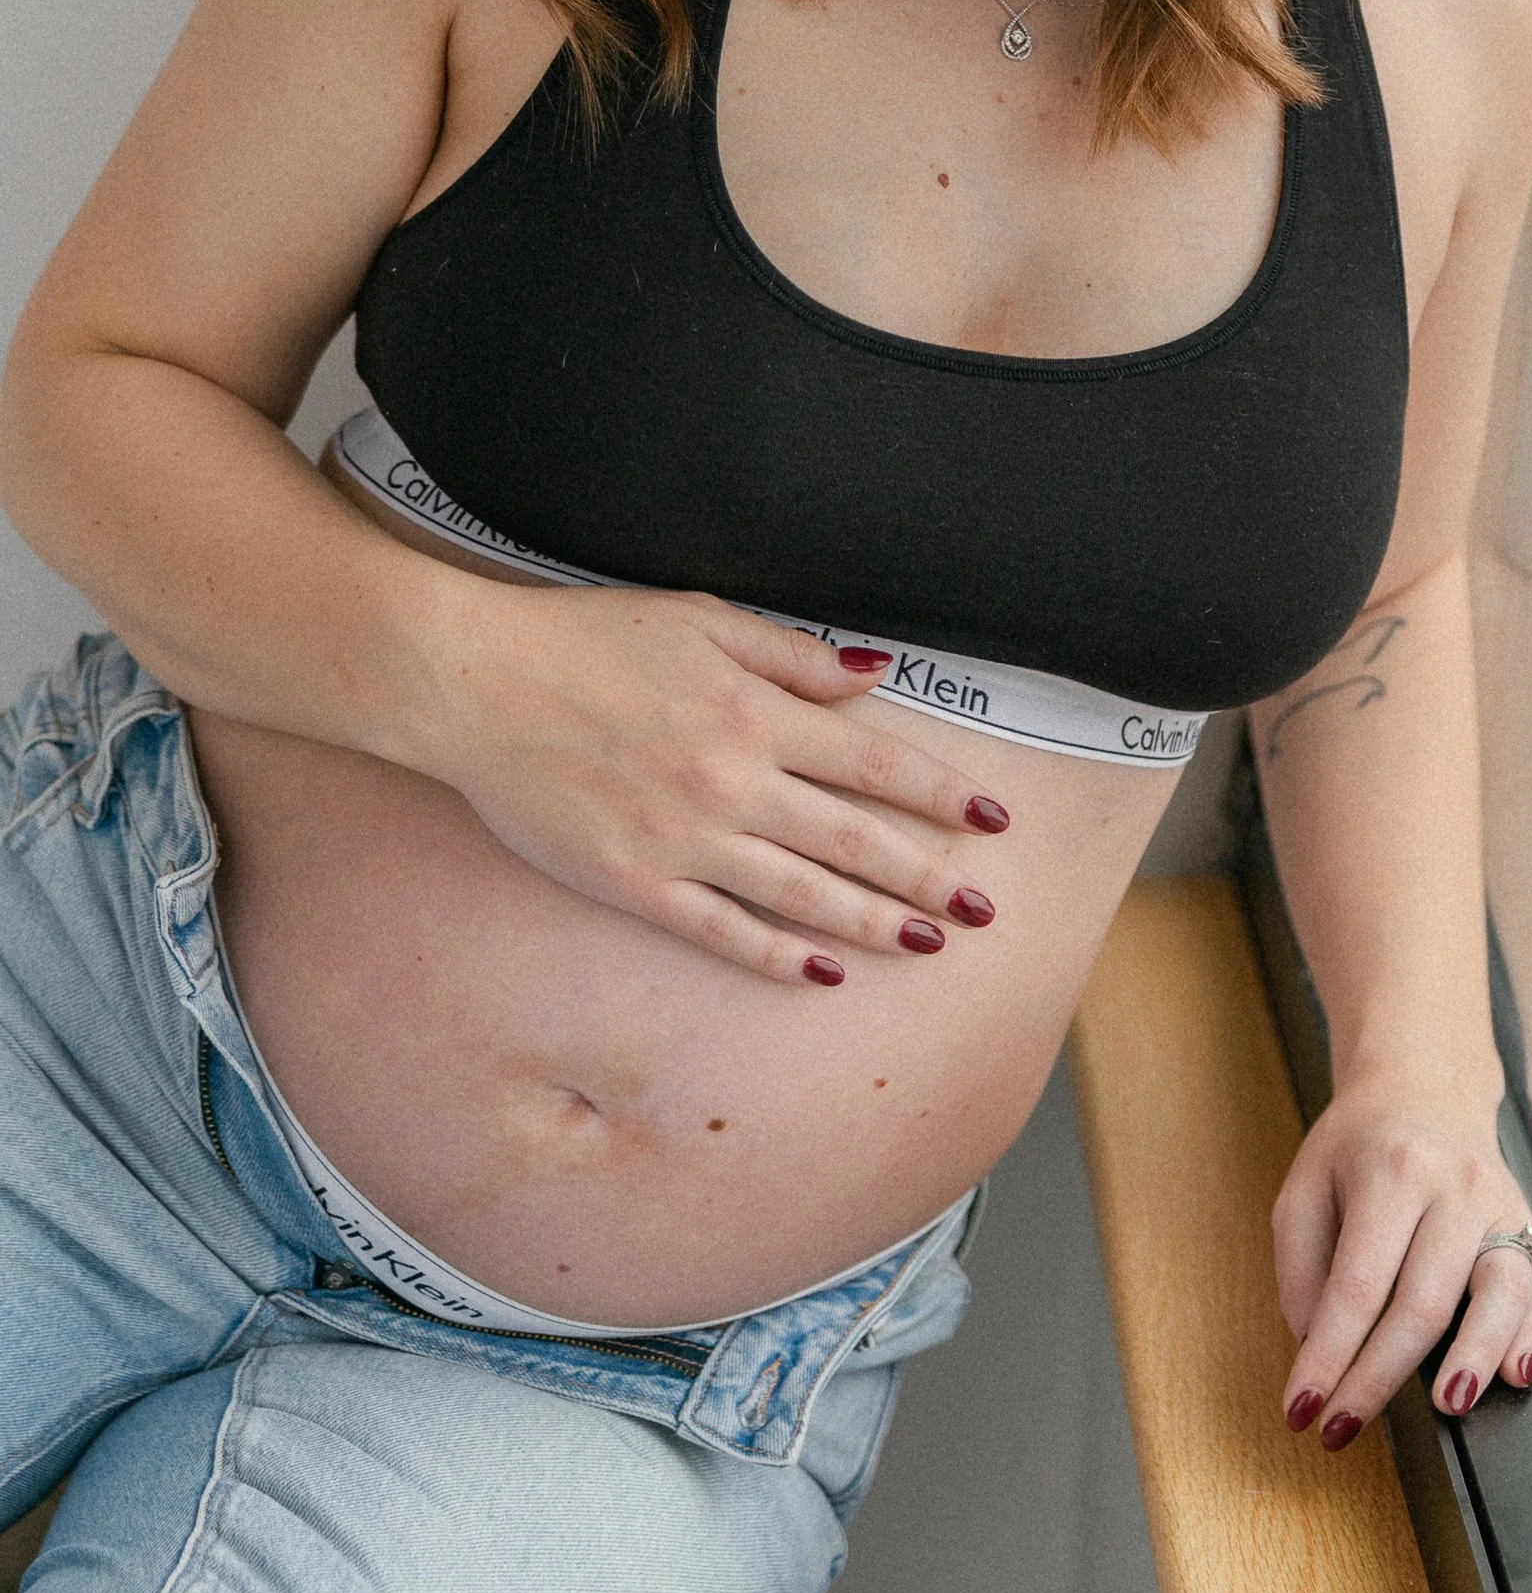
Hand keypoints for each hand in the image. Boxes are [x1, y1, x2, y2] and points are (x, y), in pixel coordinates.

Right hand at [412, 575, 1010, 980]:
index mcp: (755, 713)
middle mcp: (733, 782)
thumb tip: (876, 677)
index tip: (993, 818)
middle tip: (986, 908)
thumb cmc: (589, 639)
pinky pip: (721, 930)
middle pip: (855, 839)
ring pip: (802, 893)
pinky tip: (820, 973)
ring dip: (872, 923)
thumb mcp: (702, 618)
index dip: (941, 793)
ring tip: (928, 946)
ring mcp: (684, 840)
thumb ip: (793, 656)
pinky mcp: (633, 883)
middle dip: (930, 876)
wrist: (476, 685)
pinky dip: (776, 955)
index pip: (874, 764)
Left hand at [1272, 1063, 1531, 1445]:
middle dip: (1381, 1377)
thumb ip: (1301, 1269)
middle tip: (1344, 1429)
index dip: (1329, 1357)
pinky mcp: (1527, 1223)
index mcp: (1391, 1171)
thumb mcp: (1304, 1188)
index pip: (1358, 1285)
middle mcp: (1454, 1186)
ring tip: (1447, 1406)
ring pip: (1500, 1292)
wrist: (1425, 1087)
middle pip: (1424, 1301)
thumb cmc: (1358, 1145)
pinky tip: (1514, 1373)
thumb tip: (1318, 1348)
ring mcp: (1500, 1204)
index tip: (1302, 1408)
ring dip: (1474, 1357)